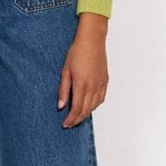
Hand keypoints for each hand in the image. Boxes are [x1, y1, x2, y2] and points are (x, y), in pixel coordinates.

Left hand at [57, 12, 108, 127]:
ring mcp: (101, 85)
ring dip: (86, 114)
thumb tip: (61, 105)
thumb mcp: (65, 70)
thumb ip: (63, 90)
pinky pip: (101, 99)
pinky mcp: (105, 81)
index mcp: (82, 85)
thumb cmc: (77, 52)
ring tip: (78, 117)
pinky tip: (89, 106)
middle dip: (77, 120)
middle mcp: (93, 87)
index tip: (65, 124)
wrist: (92, 40)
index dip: (71, 119)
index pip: (77, 109)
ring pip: (94, 107)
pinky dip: (94, 106)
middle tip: (70, 124)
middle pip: (86, 111)